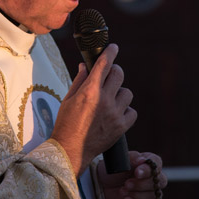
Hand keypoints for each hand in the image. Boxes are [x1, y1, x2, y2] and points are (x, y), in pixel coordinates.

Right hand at [51, 44, 136, 175]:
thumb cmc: (66, 124)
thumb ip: (80, 80)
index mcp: (90, 91)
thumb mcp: (68, 99)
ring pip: (127, 92)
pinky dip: (126, 110)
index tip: (114, 47)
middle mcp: (104, 100)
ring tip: (110, 100)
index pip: (104, 64)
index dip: (110, 52)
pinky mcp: (121, 127)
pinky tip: (116, 113)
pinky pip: (132, 111)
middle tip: (109, 77)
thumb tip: (86, 66)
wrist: (70, 150)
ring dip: (120, 93)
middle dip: (114, 72)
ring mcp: (115, 114)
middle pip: (119, 74)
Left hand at [98, 151, 167, 198]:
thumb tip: (142, 159)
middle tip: (127, 183)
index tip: (136, 172)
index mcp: (148, 163)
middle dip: (142, 184)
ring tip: (122, 191)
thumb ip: (132, 158)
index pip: (156, 164)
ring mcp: (148, 193)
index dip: (148, 169)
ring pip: (153, 196)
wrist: (101, 185)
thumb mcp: (119, 161)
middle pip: (159, 182)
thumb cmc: (112, 170)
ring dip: (136, 194)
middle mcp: (151, 178)